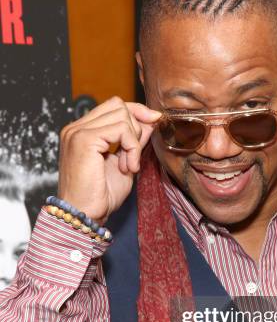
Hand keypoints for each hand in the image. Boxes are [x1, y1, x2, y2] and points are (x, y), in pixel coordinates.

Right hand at [58, 96, 160, 222]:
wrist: (85, 216)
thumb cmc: (101, 196)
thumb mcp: (125, 162)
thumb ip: (134, 140)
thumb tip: (151, 119)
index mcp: (82, 132)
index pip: (113, 106)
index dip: (137, 112)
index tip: (154, 122)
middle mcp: (76, 128)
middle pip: (118, 105)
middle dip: (137, 127)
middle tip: (135, 157)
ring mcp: (78, 132)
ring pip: (121, 114)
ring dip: (134, 141)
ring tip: (129, 166)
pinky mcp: (84, 139)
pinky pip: (121, 129)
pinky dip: (132, 147)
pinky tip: (128, 167)